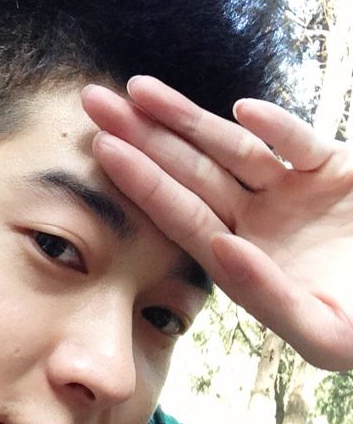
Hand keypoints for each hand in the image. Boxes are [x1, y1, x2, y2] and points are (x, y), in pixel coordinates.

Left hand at [82, 76, 352, 370]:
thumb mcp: (325, 333)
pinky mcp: (332, 167)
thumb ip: (268, 297)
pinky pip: (299, 143)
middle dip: (142, 136)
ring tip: (139, 90)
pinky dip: (277, 128)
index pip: (178, 214)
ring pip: (230, 148)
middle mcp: (253, 219)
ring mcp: (290, 190)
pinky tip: (242, 111)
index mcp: (237, 257)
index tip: (102, 149)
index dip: (141, 182)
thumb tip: (222, 248)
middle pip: (188, 172)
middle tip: (94, 102)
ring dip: (186, 117)